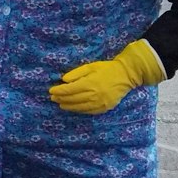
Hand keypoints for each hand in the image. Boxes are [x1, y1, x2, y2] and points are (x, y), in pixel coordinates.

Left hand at [49, 39, 165, 113]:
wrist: (126, 75)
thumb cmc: (107, 68)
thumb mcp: (91, 66)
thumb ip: (76, 73)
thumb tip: (63, 80)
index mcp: (90, 83)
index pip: (69, 90)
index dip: (59, 91)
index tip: (51, 91)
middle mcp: (94, 95)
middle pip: (73, 99)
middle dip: (61, 99)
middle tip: (53, 98)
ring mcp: (100, 103)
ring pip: (79, 107)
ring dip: (68, 106)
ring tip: (61, 104)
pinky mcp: (105, 108)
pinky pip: (88, 111)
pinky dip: (79, 110)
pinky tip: (73, 108)